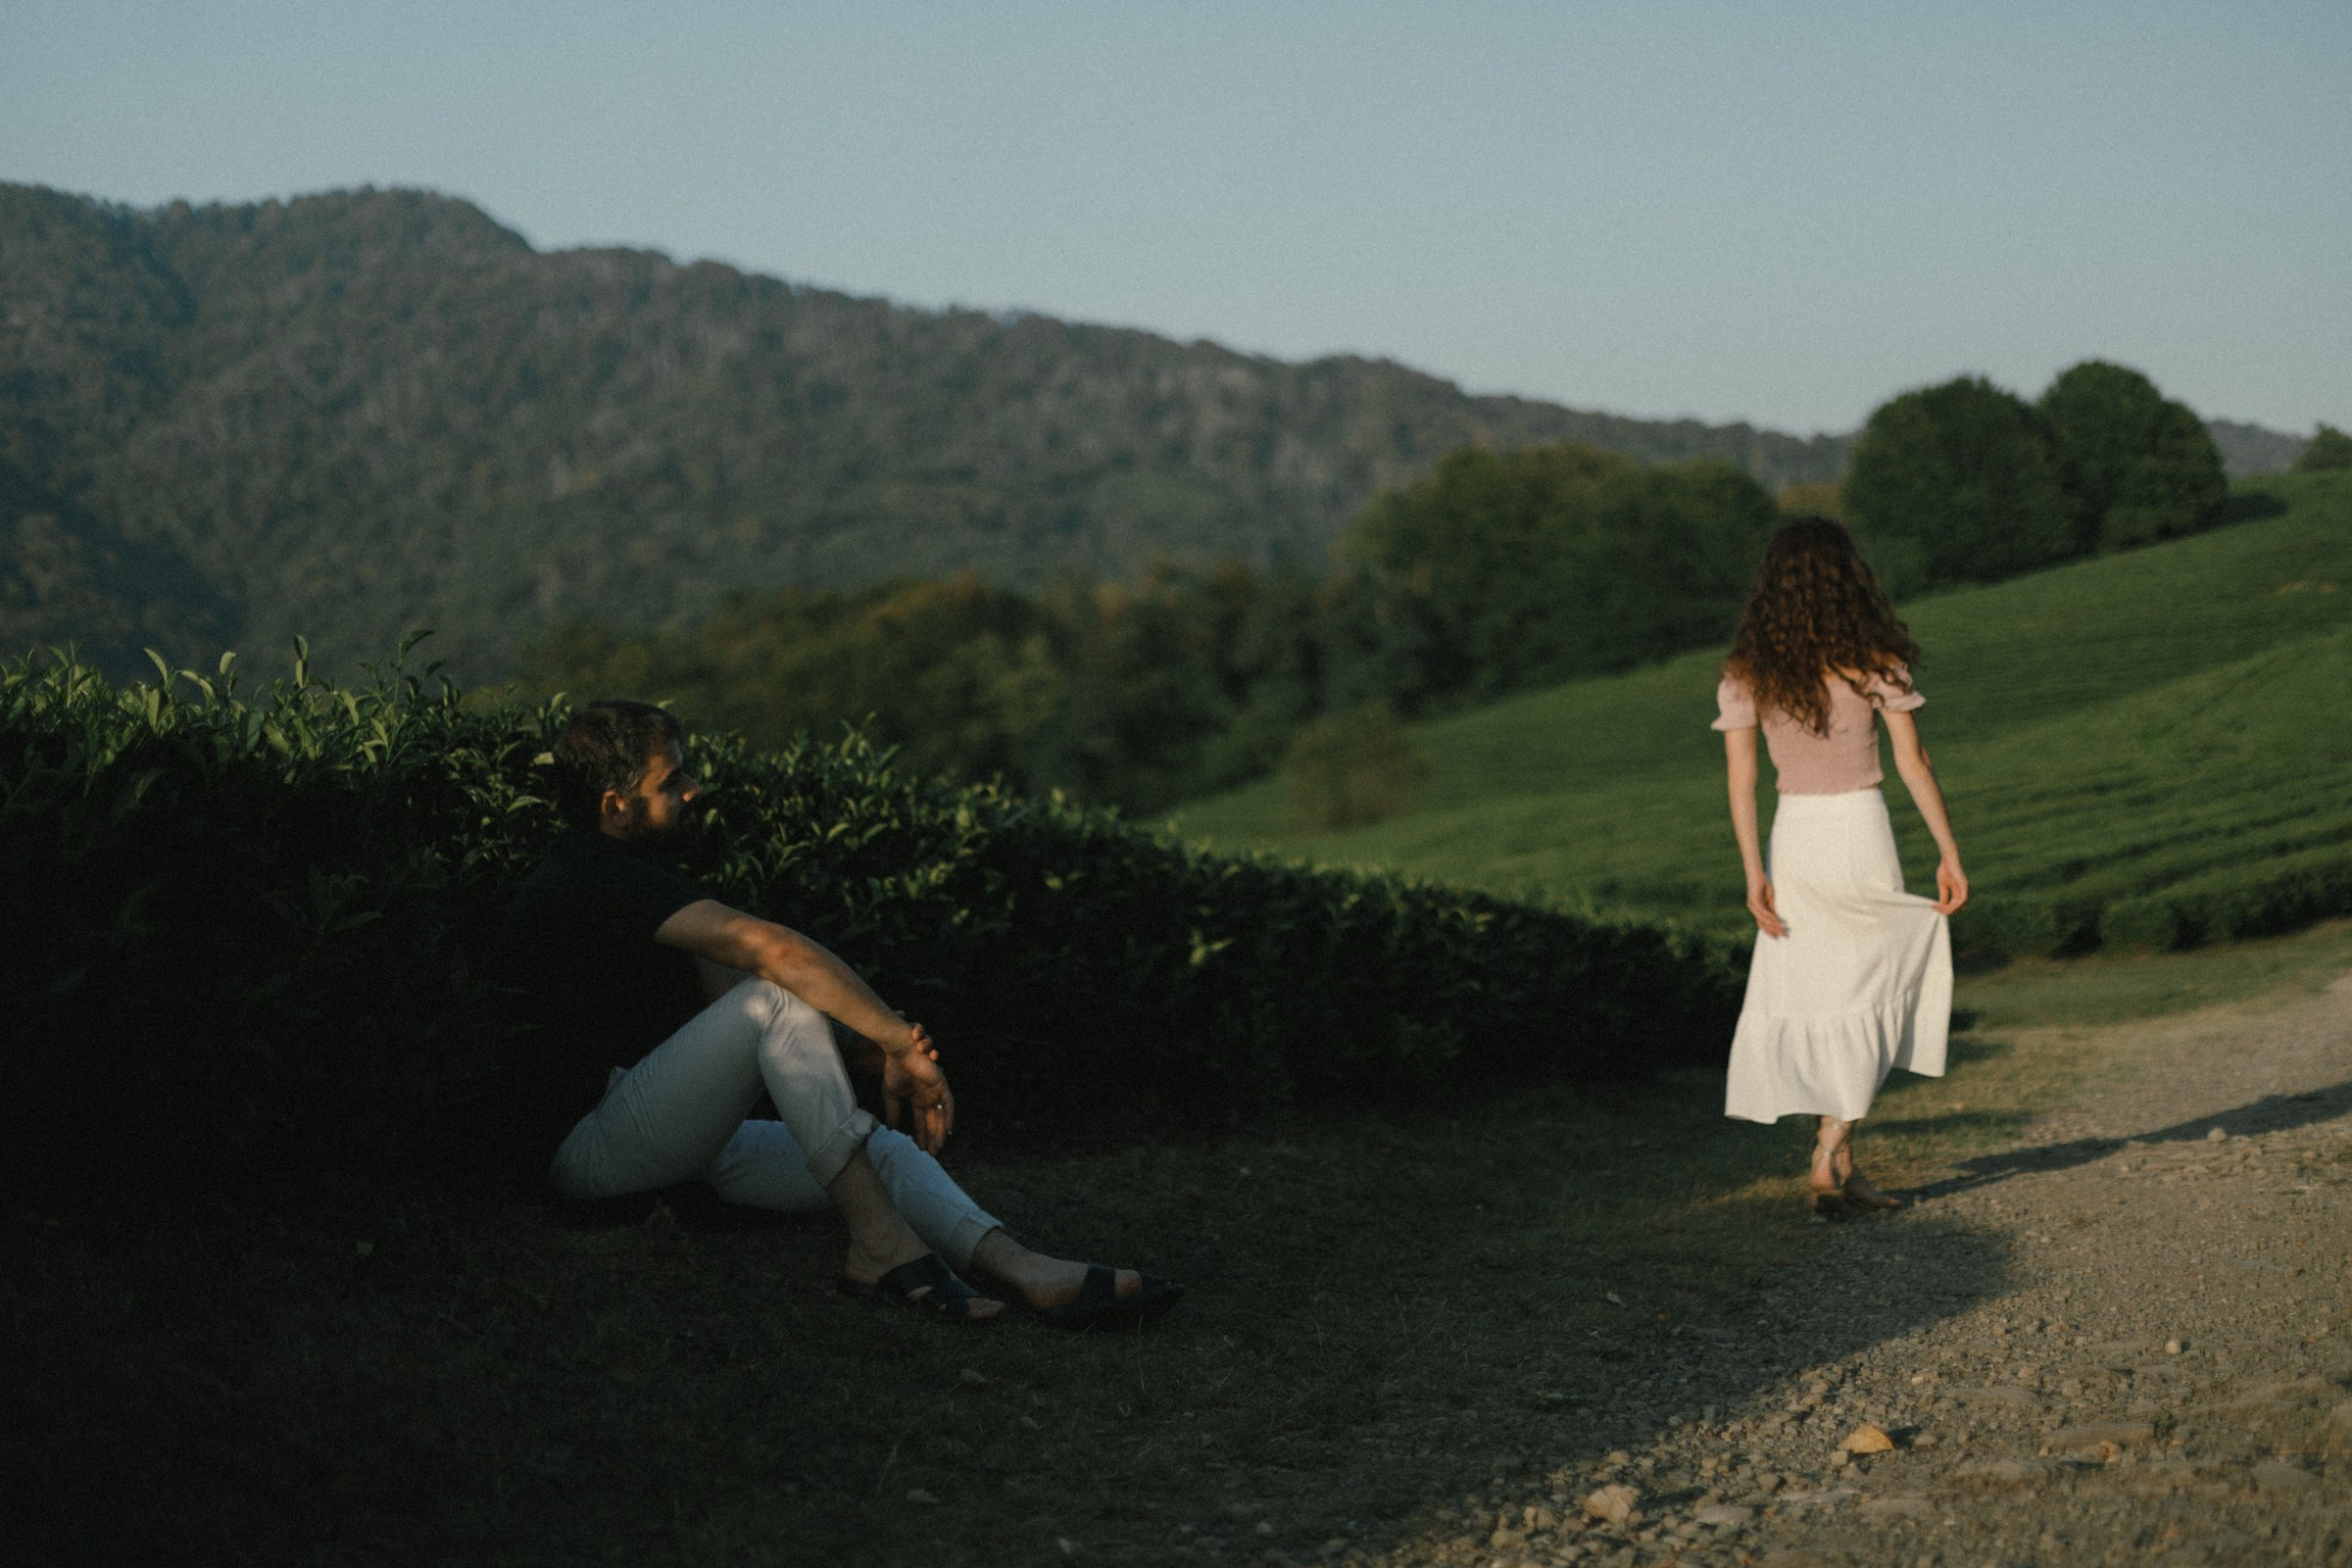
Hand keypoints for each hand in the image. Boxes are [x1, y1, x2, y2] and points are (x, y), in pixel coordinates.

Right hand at [880, 1023, 953, 1153]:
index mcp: (918, 1098)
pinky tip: (947, 1130)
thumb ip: (893, 1110)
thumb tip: (891, 1128)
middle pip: (934, 1121)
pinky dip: (948, 1116)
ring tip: (938, 1146)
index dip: (921, 1134)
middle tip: (932, 1153)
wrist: (899, 1049)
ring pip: (941, 1115)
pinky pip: (948, 1103)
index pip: (922, 1120)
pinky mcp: (941, 1083)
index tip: (921, 1148)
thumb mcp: (891, 1093)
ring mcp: (936, 1090)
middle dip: (933, 1137)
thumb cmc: (895, 1068)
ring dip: (940, 1130)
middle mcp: (929, 1095)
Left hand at [1747, 876, 1785, 938]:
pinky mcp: (1754, 900)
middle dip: (1773, 930)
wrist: (1756, 873)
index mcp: (1755, 909)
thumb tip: (1776, 918)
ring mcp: (1752, 905)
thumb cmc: (1763, 885)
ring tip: (1782, 929)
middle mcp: (1752, 909)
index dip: (1769, 930)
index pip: (1762, 923)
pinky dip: (1770, 917)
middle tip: (1783, 935)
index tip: (1777, 936)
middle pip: (1763, 924)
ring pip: (1763, 919)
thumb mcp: (1769, 898)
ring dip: (1773, 925)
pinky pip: (1763, 912)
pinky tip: (1777, 920)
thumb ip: (1771, 908)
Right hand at [1934, 856, 1968, 914]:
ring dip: (1949, 909)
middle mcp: (1963, 892)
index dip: (1945, 908)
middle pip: (1957, 907)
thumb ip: (1944, 895)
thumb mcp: (1943, 885)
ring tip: (1939, 908)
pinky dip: (1954, 905)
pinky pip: (1962, 900)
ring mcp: (1965, 889)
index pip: (1954, 905)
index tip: (1934, 907)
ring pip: (1960, 906)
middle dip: (1947, 910)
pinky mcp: (1964, 886)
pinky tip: (1945, 905)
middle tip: (1936, 909)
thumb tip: (1942, 906)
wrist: (1948, 860)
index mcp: (1959, 892)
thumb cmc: (1945, 870)